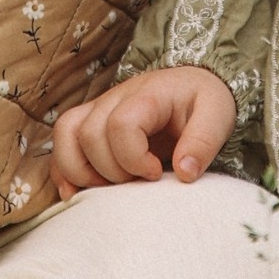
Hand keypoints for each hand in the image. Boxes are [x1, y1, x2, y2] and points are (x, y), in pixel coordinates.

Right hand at [51, 65, 236, 193]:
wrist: (193, 85)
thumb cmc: (204, 102)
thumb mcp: (217, 116)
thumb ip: (203, 142)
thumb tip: (184, 173)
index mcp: (147, 95)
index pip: (120, 124)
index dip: (133, 158)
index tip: (156, 173)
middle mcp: (115, 98)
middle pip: (88, 134)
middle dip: (110, 170)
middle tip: (137, 182)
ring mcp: (98, 109)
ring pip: (65, 135)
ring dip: (80, 171)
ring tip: (109, 189)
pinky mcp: (90, 122)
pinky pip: (61, 144)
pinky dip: (64, 171)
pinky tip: (79, 194)